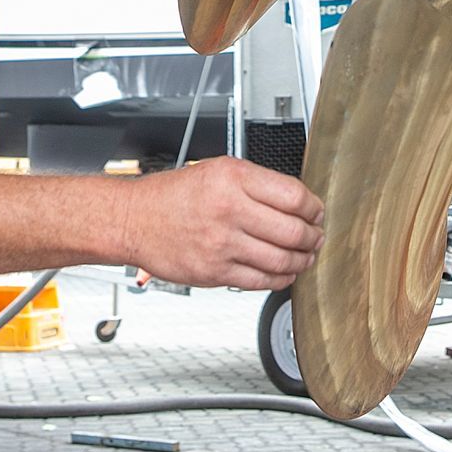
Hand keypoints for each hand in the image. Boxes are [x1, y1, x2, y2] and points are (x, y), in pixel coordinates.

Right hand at [119, 158, 324, 289]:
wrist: (135, 220)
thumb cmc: (173, 195)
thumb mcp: (218, 170)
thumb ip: (256, 184)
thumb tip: (296, 202)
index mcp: (233, 178)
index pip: (294, 196)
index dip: (314, 208)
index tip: (317, 212)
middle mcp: (229, 210)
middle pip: (293, 231)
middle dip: (313, 237)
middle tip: (316, 237)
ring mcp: (222, 244)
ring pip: (282, 260)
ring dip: (302, 260)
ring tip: (305, 256)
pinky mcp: (215, 272)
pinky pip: (261, 281)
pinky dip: (280, 279)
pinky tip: (284, 273)